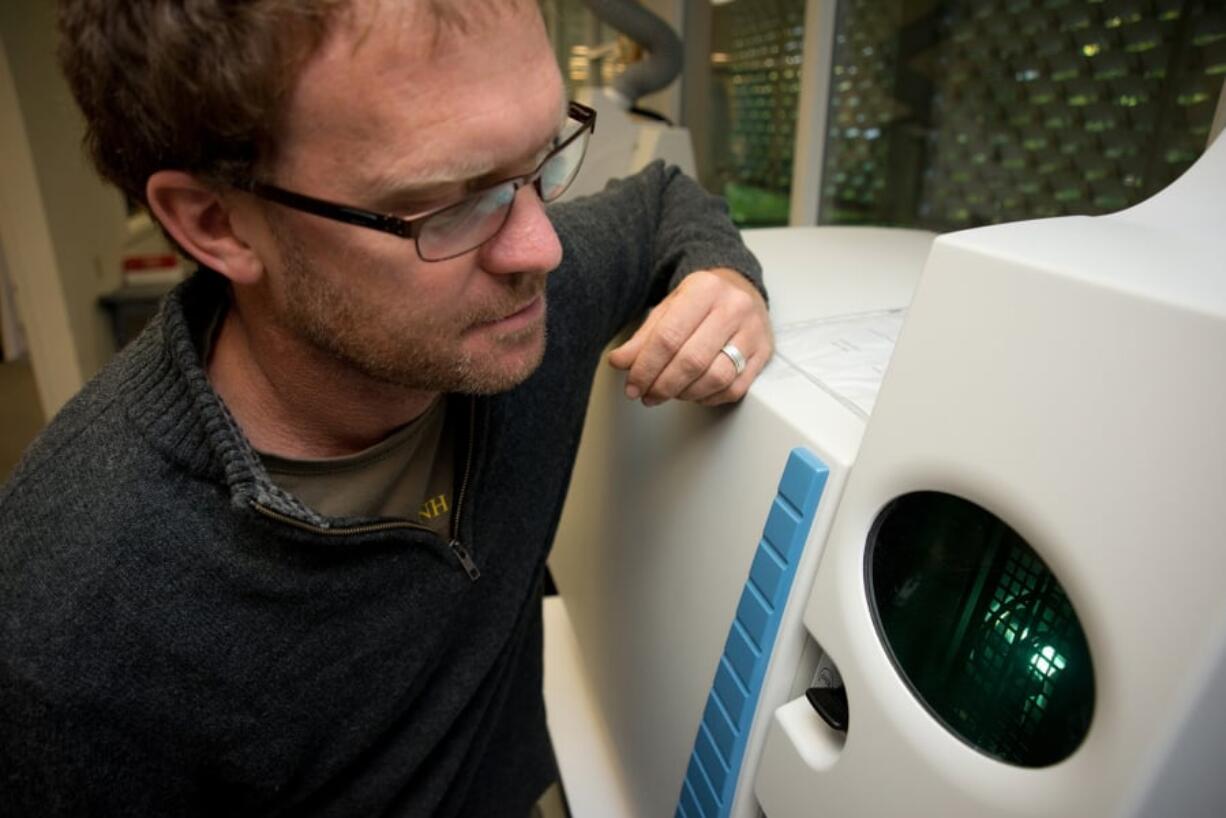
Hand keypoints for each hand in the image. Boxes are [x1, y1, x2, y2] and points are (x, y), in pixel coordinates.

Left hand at [607, 268, 772, 406]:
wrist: (740, 289)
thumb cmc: (701, 301)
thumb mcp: (668, 308)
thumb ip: (644, 337)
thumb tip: (620, 362)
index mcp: (704, 289)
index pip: (668, 337)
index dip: (645, 367)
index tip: (632, 385)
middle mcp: (733, 307)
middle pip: (691, 360)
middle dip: (663, 385)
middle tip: (647, 395)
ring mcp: (753, 331)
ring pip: (715, 378)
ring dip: (685, 394)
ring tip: (669, 393)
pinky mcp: (764, 353)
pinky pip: (734, 388)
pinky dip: (708, 397)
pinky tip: (693, 393)